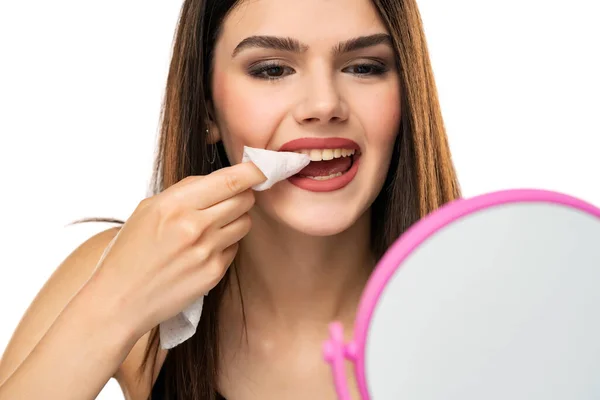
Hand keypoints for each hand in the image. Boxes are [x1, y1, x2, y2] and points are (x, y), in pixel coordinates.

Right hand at [87, 162, 265, 337]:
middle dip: (244, 194)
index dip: (253, 171)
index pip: (230, 180)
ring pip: (245, 222)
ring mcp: (207, 251)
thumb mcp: (148, 209)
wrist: (120, 299)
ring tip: (213, 225)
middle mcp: (195, 226)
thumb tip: (219, 180)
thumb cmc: (130, 251)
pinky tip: (204, 249)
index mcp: (175, 204)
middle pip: (244, 199)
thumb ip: (185, 191)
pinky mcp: (214, 273)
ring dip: (236, 218)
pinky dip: (226, 243)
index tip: (262, 167)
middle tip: (233, 196)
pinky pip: (234, 247)